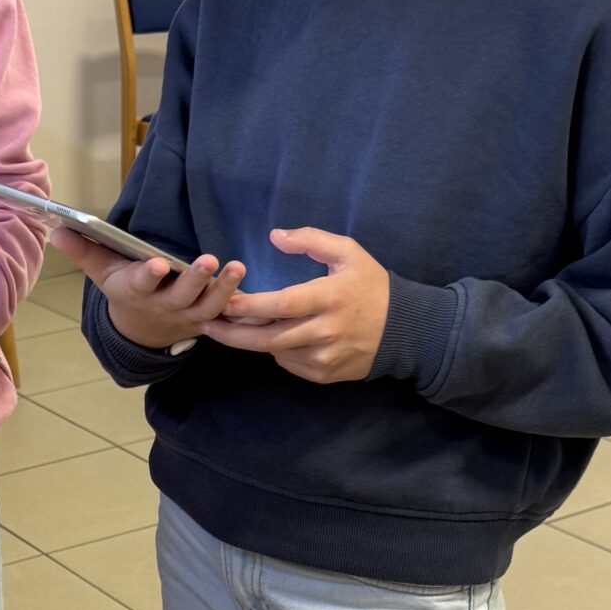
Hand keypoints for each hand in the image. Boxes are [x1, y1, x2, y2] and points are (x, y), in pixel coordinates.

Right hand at [52, 225, 245, 351]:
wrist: (140, 331)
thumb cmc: (123, 290)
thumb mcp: (101, 272)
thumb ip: (83, 250)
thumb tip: (56, 229)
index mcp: (136, 291)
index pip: (142, 282)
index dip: (150, 275)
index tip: (157, 264)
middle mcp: (164, 306)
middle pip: (181, 295)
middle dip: (194, 280)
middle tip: (209, 261)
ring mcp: (188, 316)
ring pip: (208, 306)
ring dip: (225, 290)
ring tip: (237, 268)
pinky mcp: (206, 321)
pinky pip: (226, 317)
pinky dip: (240, 309)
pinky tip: (256, 295)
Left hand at [203, 228, 389, 382]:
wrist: (405, 330)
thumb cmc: (372, 286)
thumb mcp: (348, 252)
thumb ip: (311, 240)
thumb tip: (275, 236)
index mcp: (330, 298)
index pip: (281, 305)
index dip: (249, 306)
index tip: (223, 302)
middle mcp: (326, 331)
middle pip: (268, 338)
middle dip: (232, 333)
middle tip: (206, 323)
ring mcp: (325, 356)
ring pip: (275, 352)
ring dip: (249, 342)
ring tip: (225, 329)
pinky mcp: (324, 374)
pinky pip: (288, 363)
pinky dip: (275, 351)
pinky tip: (268, 338)